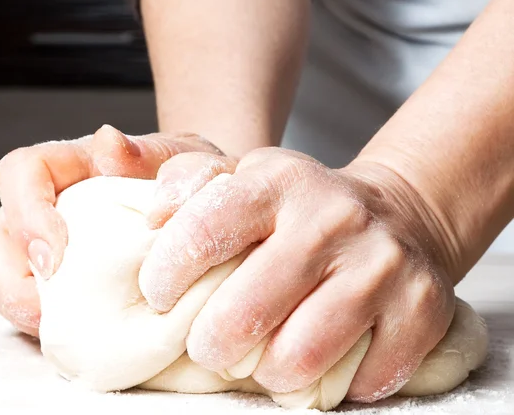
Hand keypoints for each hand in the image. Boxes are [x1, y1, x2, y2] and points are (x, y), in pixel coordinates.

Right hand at [0, 125, 222, 336]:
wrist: (206, 220)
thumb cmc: (191, 186)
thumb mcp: (187, 163)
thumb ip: (153, 153)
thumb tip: (109, 145)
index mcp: (74, 166)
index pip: (22, 171)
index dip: (26, 214)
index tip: (56, 258)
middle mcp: (48, 205)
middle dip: (8, 277)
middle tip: (48, 308)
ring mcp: (45, 247)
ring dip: (16, 305)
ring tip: (58, 325)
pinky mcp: (54, 284)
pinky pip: (21, 305)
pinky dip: (35, 322)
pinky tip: (71, 332)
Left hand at [139, 147, 456, 401]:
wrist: (396, 216)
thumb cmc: (300, 208)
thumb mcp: (242, 177)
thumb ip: (183, 176)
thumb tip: (138, 194)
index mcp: (280, 180)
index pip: (207, 229)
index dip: (170, 274)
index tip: (160, 296)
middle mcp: (334, 216)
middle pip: (247, 311)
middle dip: (212, 344)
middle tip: (209, 344)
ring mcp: (383, 263)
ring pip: (301, 355)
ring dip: (268, 371)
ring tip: (262, 358)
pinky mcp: (422, 307)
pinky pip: (363, 378)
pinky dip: (333, 383)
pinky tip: (323, 359)